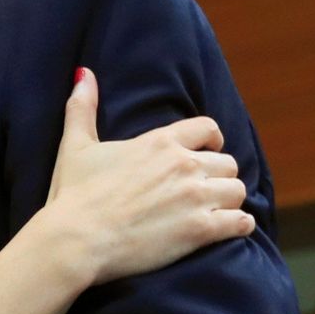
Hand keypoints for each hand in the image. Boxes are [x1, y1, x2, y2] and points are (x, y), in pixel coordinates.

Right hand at [43, 68, 253, 285]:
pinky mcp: (200, 230)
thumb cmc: (74, 195)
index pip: (208, 129)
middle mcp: (184, 165)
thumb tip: (83, 74)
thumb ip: (83, 108)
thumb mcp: (75, 146)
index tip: (207, 151)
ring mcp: (195, 198)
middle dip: (218, 176)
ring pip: (237, 190)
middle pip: (227, 163)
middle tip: (205, 190)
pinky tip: (229, 228)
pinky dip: (239, 225)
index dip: (212, 140)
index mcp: (160, 142)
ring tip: (217, 210)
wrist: (76, 239)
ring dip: (229, 200)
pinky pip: (241, 222)